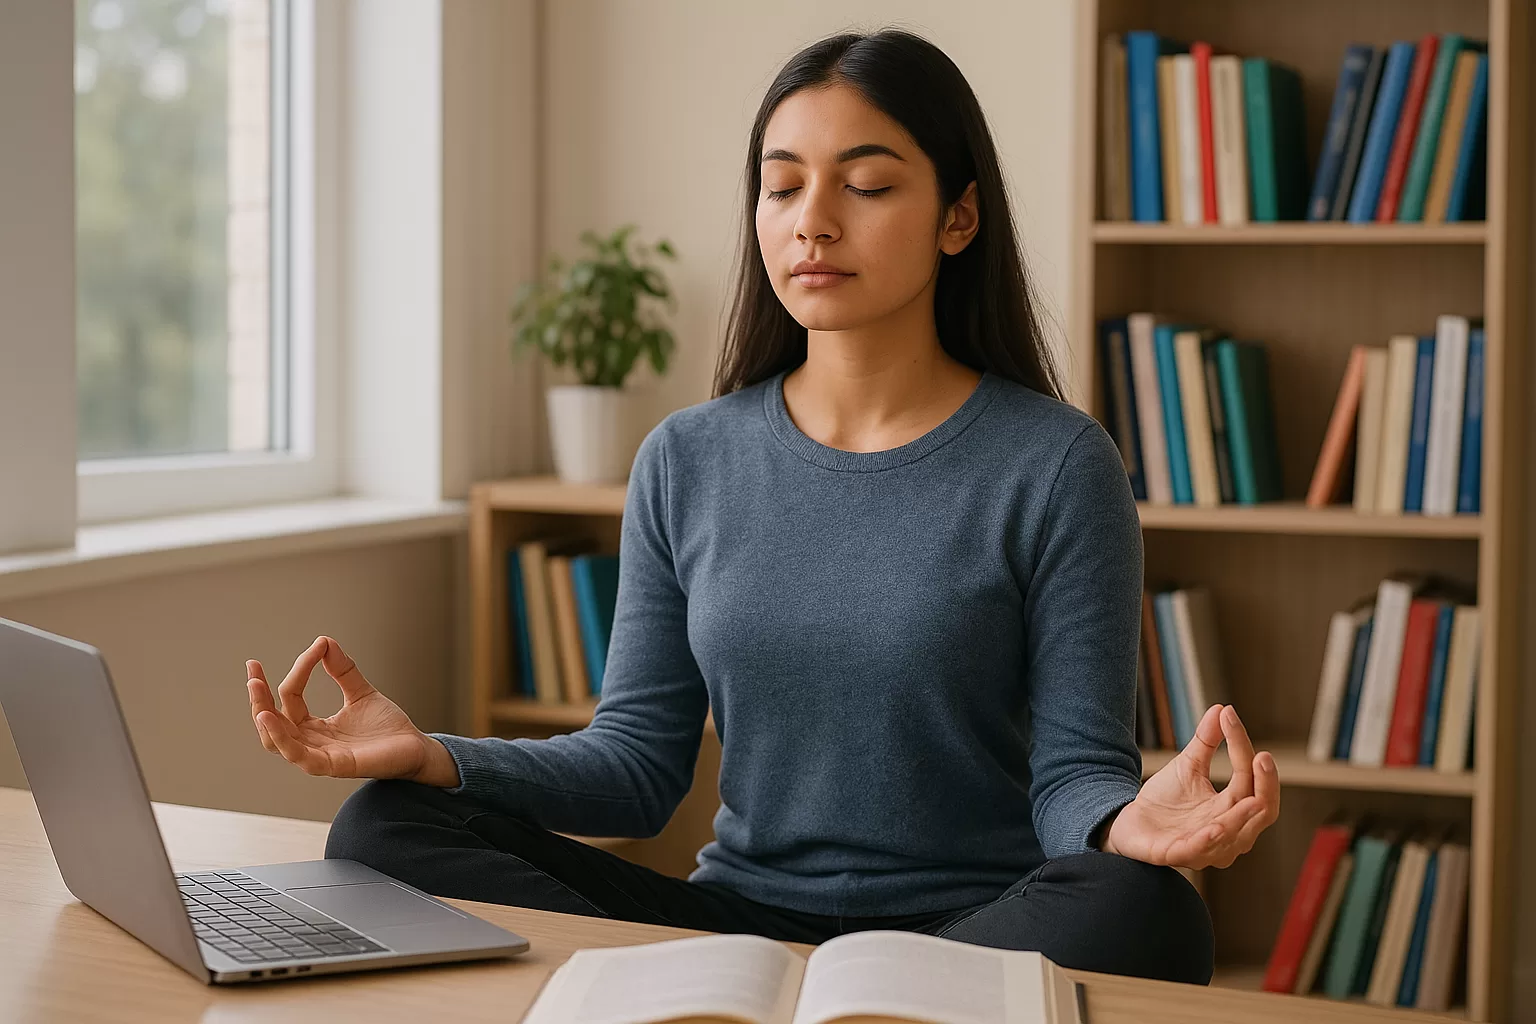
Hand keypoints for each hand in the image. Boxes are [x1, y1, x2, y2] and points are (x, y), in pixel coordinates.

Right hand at [246, 636, 457, 785]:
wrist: (416, 747)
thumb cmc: (388, 727)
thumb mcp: (361, 692)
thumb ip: (342, 670)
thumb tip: (324, 641)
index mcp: (314, 727)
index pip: (291, 698)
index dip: (299, 671)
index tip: (316, 647)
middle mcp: (311, 742)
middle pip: (271, 723)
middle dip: (258, 697)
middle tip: (252, 671)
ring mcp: (320, 756)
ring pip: (278, 742)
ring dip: (264, 716)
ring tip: (256, 690)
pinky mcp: (334, 766)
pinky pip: (300, 756)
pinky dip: (282, 738)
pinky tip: (271, 717)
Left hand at [1102, 704, 1279, 869]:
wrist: (1129, 823)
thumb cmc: (1165, 800)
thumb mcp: (1188, 766)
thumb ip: (1206, 742)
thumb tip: (1221, 708)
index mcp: (1233, 809)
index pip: (1250, 779)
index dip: (1243, 749)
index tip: (1230, 717)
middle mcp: (1228, 832)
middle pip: (1260, 812)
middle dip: (1265, 786)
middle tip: (1261, 757)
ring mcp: (1206, 847)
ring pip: (1235, 836)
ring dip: (1243, 818)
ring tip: (1252, 799)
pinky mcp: (1177, 855)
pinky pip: (1198, 851)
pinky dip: (1209, 841)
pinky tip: (1215, 828)